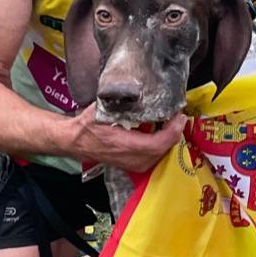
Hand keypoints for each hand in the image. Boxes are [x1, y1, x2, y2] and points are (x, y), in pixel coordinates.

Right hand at [68, 106, 186, 173]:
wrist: (76, 142)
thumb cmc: (88, 125)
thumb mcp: (103, 109)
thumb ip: (122, 103)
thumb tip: (140, 90)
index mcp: (125, 145)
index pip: (158, 143)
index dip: (173, 130)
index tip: (179, 115)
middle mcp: (132, 160)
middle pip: (164, 149)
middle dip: (174, 131)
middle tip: (177, 114)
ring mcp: (134, 166)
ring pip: (161, 153)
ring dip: (169, 137)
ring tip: (171, 120)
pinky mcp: (135, 166)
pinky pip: (155, 155)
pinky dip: (161, 143)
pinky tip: (160, 130)